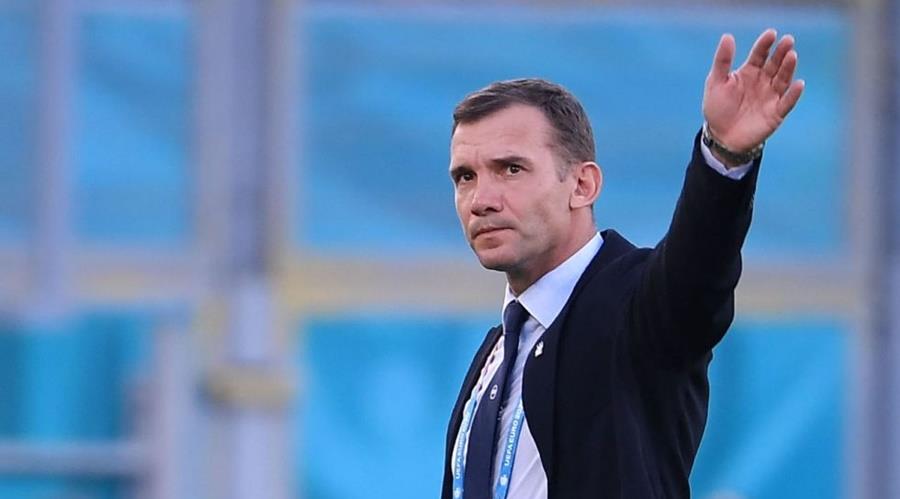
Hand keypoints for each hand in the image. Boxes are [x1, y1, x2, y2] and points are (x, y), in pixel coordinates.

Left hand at [702, 29, 804, 152]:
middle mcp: (763, 82)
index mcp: (749, 72)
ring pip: (782, 80)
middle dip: (781, 52)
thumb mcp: (715, 83)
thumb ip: (722, 61)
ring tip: (792, 56)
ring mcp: (771, 96)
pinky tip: (798, 84)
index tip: (771, 34)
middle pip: (774, 64)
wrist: (721, 137)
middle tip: (788, 40)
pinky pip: (787, 102)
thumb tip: (727, 36)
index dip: (765, 44)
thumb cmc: (718, 108)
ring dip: (788, 68)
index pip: (759, 55)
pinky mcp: (776, 113)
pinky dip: (793, 94)